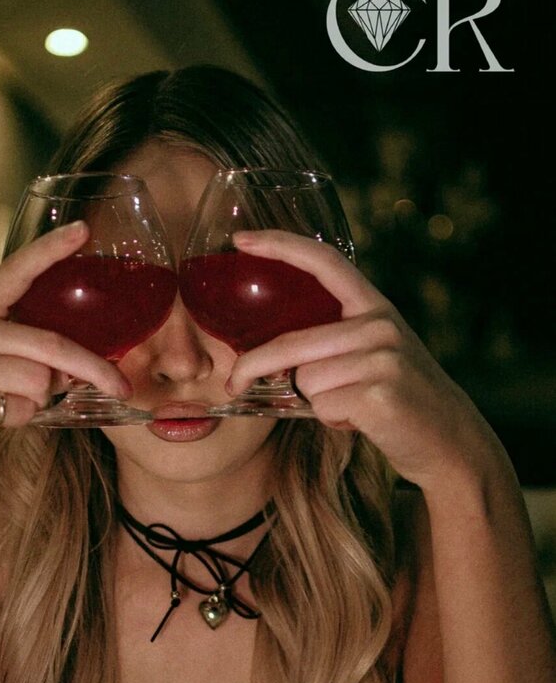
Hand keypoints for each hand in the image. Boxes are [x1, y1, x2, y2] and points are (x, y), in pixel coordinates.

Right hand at [0, 221, 131, 482]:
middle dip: (94, 368)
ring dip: (42, 400)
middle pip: (51, 343)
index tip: (85, 231)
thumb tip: (77, 368)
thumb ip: (26, 355)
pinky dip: (20, 418)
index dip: (51, 249)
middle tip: (120, 385)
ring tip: (13, 402)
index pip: (16, 270)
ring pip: (40, 379)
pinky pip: (22, 408)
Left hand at [226, 229, 499, 490]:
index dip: (280, 245)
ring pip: (305, 380)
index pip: (324, 260)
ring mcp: (383, 358)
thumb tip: (261, 359)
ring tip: (351, 406)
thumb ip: (329, 344)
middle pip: (292, 342)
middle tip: (233, 385)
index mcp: (375, 307)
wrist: (450, 442)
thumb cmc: (398, 401)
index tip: (241, 240)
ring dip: (315, 402)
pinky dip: (330, 420)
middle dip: (253, 366)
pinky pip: (321, 406)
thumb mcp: (373, 356)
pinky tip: (360, 420)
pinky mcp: (379, 394)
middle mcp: (380, 325)